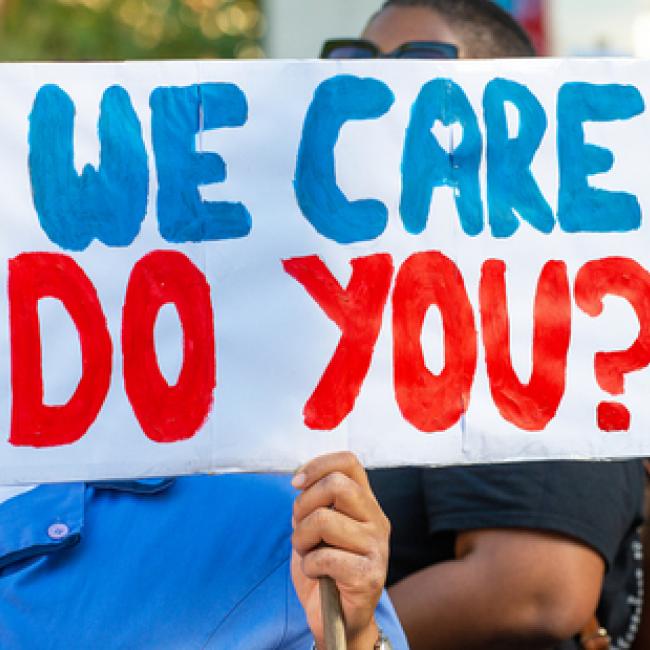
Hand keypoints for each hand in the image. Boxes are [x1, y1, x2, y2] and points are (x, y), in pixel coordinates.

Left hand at [290, 452, 389, 649]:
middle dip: (304, 504)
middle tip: (301, 526)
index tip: (297, 483)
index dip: (317, 465)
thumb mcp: (316, 527)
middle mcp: (376, 519)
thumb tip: (300, 480)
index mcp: (365, 502)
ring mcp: (377, 547)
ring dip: (302, 538)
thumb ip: (314, 502)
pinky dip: (309, 565)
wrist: (339, 618)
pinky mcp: (369, 576)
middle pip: (336, 484)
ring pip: (324, 519)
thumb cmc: (326, 568)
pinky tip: (317, 573)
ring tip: (307, 553)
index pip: (349, 462)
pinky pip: (325, 557)